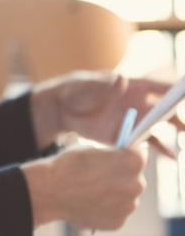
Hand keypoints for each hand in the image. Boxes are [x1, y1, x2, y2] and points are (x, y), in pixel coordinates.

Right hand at [22, 144, 147, 228]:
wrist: (48, 192)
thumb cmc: (67, 165)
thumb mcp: (92, 150)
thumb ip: (112, 156)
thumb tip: (118, 162)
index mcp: (133, 162)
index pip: (139, 155)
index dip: (124, 154)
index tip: (113, 157)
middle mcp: (137, 185)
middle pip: (134, 178)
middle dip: (120, 176)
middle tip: (97, 177)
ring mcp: (129, 206)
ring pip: (126, 197)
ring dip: (113, 194)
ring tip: (89, 192)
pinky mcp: (118, 223)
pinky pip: (116, 212)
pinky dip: (105, 209)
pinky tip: (87, 203)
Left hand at [30, 71, 176, 152]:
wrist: (62, 110)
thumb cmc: (75, 91)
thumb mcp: (87, 86)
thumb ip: (104, 85)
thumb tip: (121, 79)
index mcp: (133, 86)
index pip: (159, 86)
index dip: (175, 90)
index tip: (184, 94)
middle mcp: (139, 103)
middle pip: (165, 109)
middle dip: (178, 115)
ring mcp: (134, 120)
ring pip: (160, 126)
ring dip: (175, 131)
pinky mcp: (127, 135)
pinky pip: (148, 143)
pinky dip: (161, 149)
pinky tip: (173, 156)